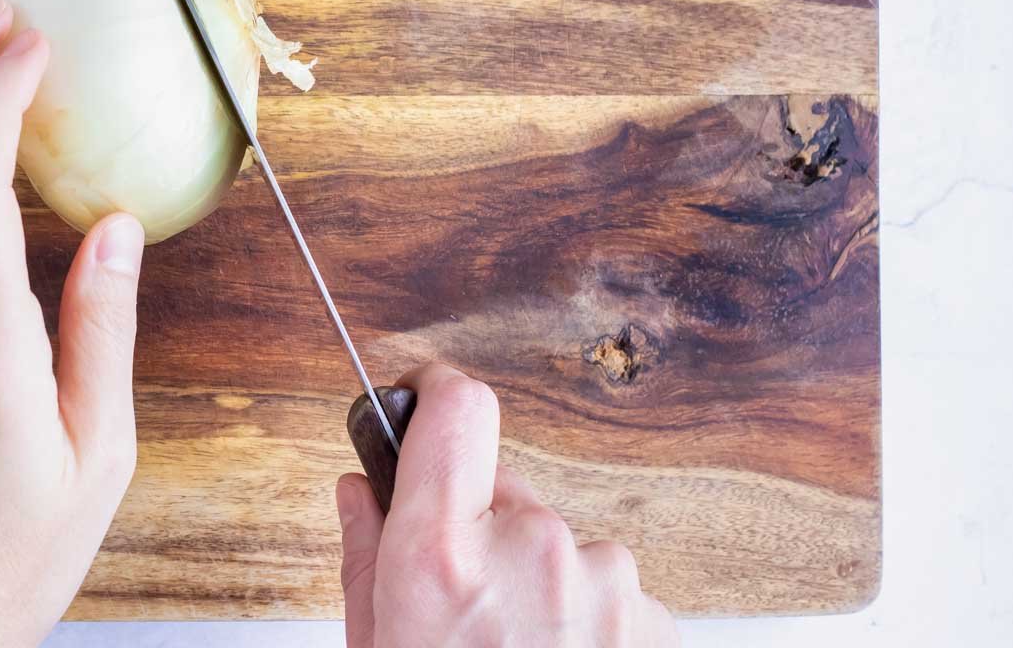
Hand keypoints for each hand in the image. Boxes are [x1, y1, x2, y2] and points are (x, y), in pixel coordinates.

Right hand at [337, 363, 677, 646]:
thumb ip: (364, 557)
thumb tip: (360, 490)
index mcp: (442, 557)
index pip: (456, 408)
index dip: (435, 392)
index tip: (423, 397)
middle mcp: (531, 549)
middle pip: (501, 490)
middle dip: (479, 530)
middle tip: (462, 610)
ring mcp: (604, 581)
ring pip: (556, 545)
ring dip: (537, 583)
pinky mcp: (652, 615)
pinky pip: (604, 589)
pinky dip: (582, 620)